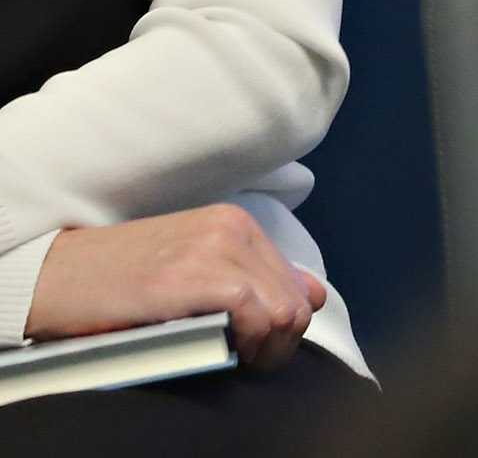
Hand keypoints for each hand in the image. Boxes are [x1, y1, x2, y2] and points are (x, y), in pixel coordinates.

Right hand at [25, 207, 325, 372]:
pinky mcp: (192, 275)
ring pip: (284, 311)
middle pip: (296, 301)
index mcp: (236, 224)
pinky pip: (255, 313)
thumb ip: (250, 276)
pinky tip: (225, 352)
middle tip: (247, 363)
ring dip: (266, 349)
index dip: (285, 327)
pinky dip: (249, 342)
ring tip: (235, 361)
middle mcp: (232, 229)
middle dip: (280, 344)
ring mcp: (213, 249)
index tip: (257, 349)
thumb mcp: (192, 266)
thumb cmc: (117, 280)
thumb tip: (313, 296)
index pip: (298, 283)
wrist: (54, 275)